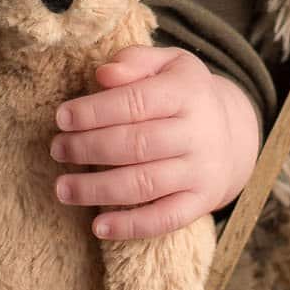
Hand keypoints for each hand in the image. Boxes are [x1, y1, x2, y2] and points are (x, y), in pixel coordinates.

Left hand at [48, 45, 260, 239]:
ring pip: (144, 184)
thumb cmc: (182, 94)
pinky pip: (165, 219)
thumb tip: (104, 75)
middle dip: (88, 148)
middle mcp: (198, 133)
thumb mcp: (167, 65)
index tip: (61, 118)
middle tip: (57, 149)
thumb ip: (135, 62)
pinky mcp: (201, 202)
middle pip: (136, 145)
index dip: (95, 111)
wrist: (233, 135)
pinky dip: (130, 226)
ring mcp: (201, 171)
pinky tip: (98, 227)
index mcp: (187, 93)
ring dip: (97, 189)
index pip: (136, 102)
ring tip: (62, 188)